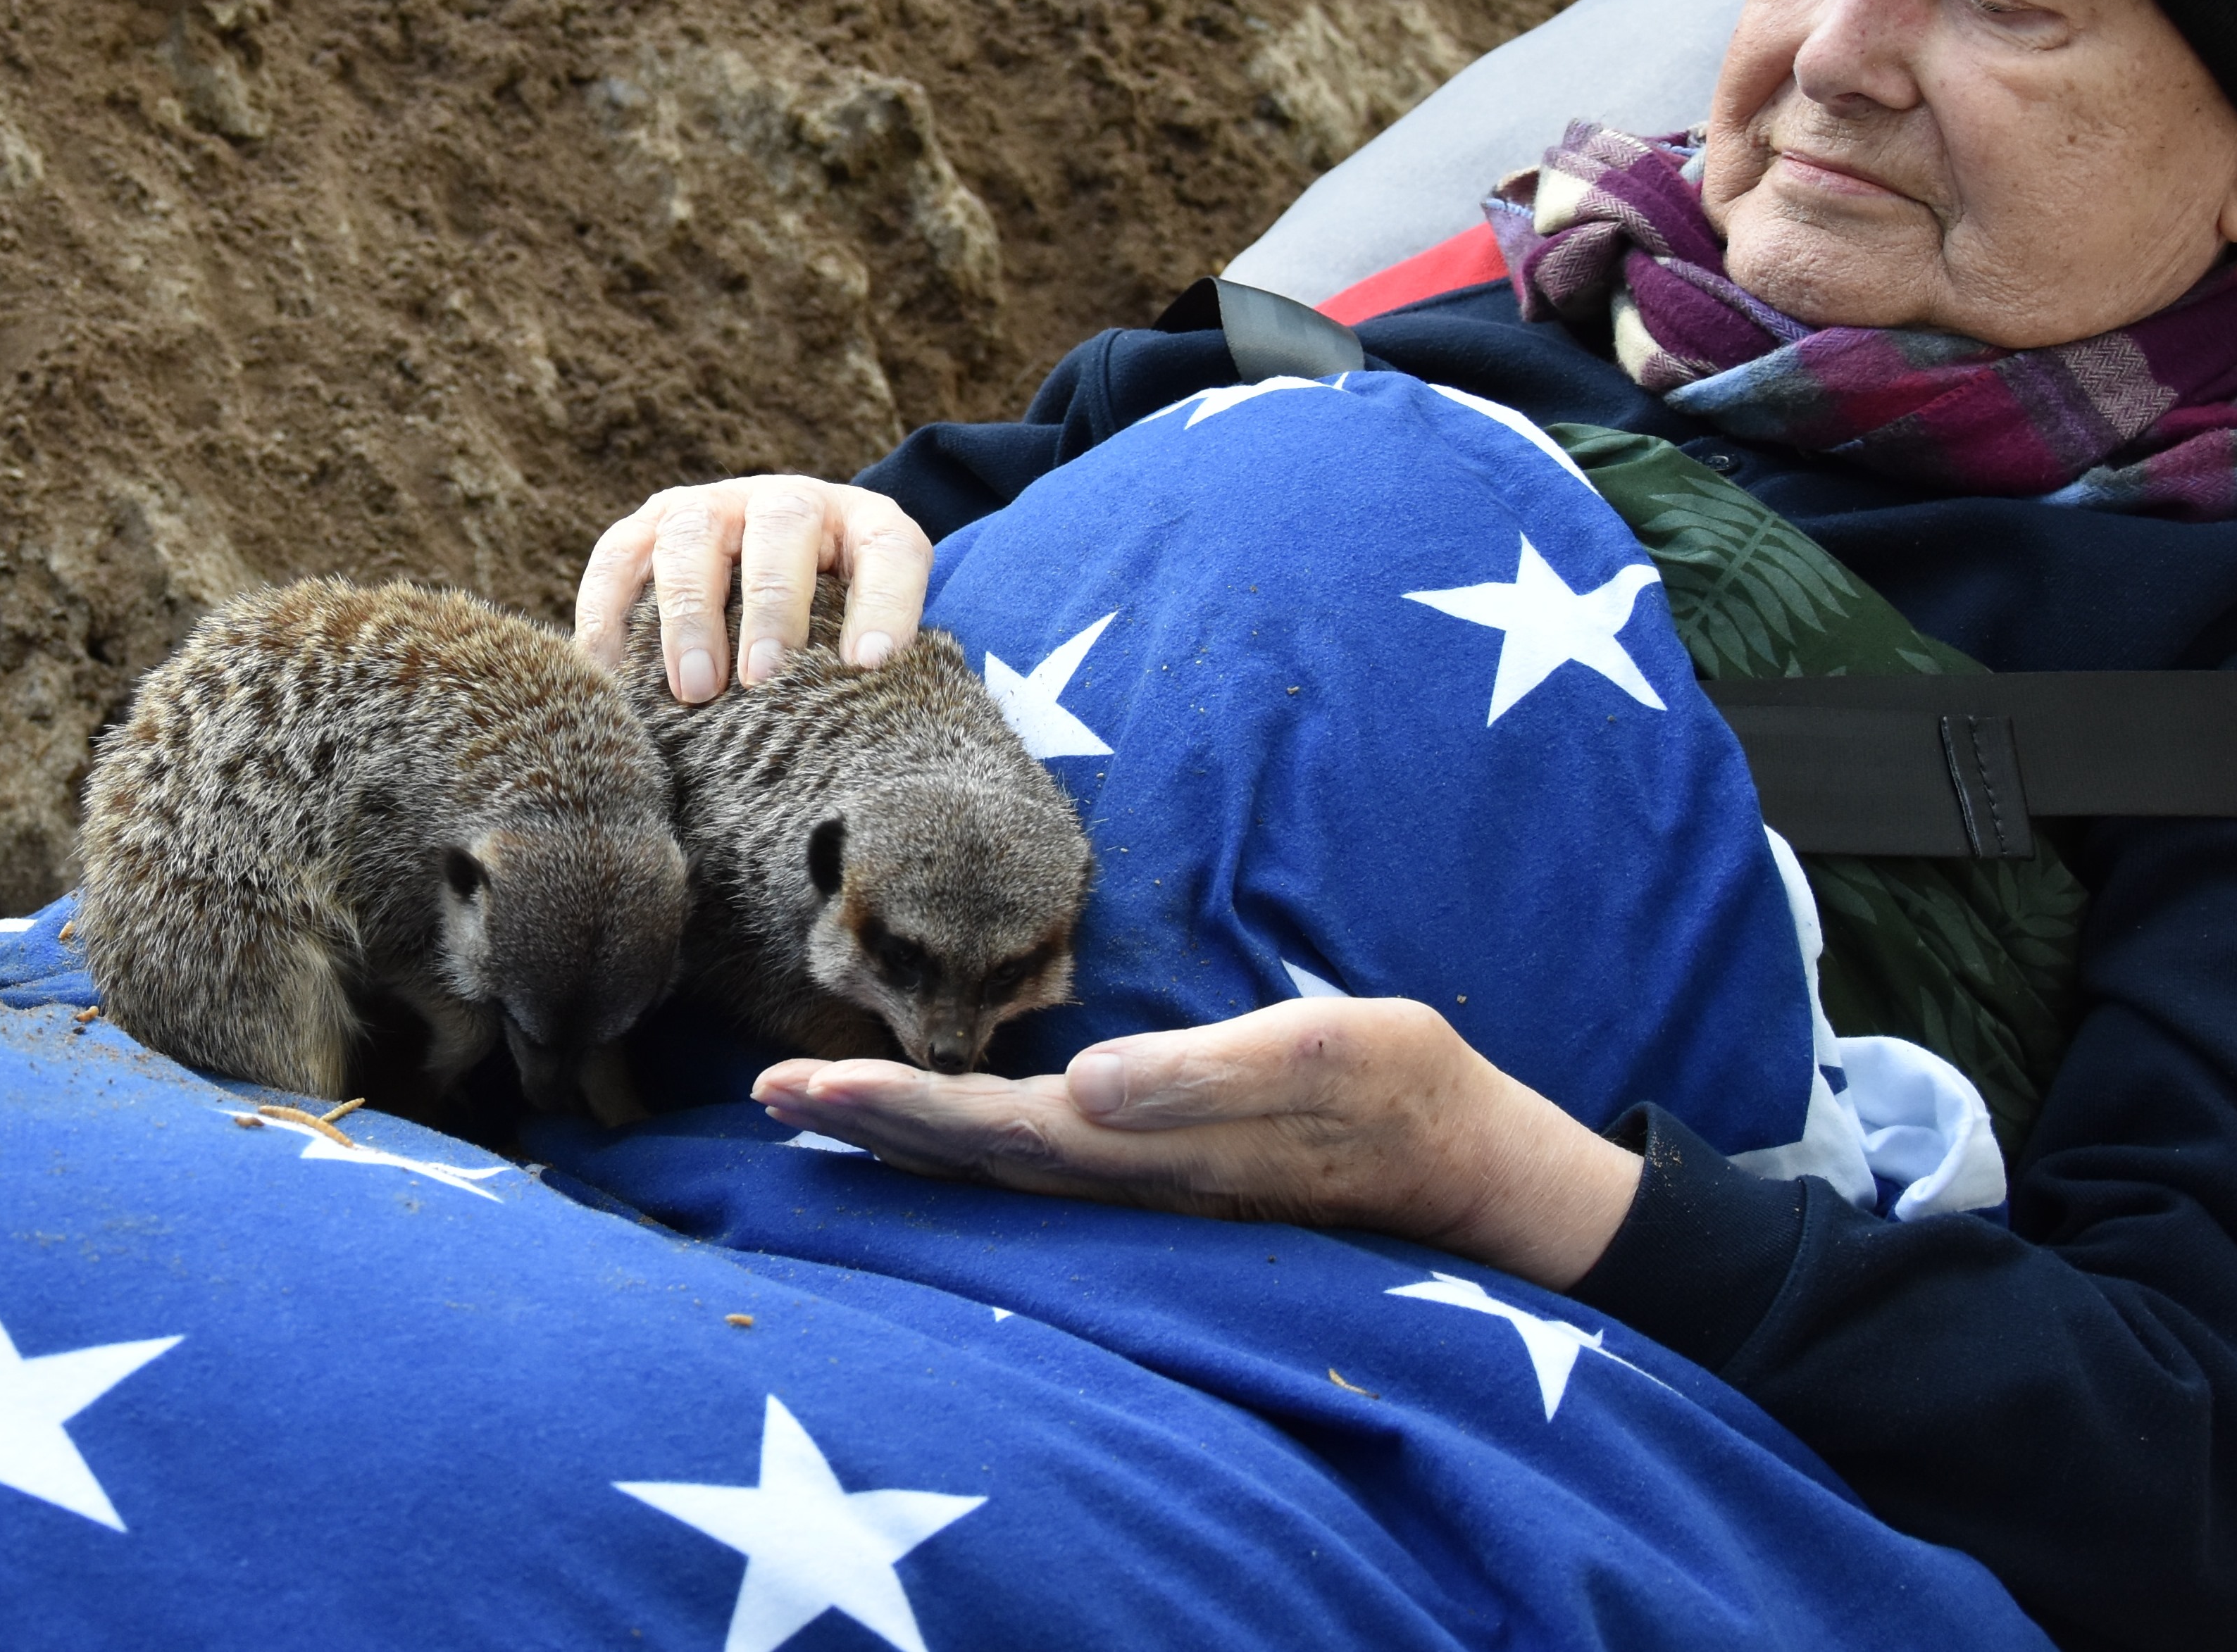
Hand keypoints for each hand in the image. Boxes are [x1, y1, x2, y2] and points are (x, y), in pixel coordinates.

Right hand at [572, 476, 932, 705]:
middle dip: (771, 607)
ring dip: (690, 613)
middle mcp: (787, 502)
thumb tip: (868, 751)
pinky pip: (619, 559)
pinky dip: (610, 615)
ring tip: (694, 690)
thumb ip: (866, 672)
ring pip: (693, 537)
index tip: (869, 666)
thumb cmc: (830, 629)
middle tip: (761, 680)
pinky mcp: (646, 528)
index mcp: (863, 526)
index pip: (888, 550)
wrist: (768, 574)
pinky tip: (613, 677)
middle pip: (782, 530)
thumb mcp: (863, 636)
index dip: (884, 604)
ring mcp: (711, 508)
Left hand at [750, 999, 1643, 1290]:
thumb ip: (1205, 1076)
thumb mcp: (1322, 1056)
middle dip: (863, 1120)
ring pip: (989, 1158)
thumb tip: (1087, 1087)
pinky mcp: (1163, 1169)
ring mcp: (1142, 1180)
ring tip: (810, 1101)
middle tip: (763, 1090)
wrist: (1473, 1167)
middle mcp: (1126, 1174)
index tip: (805, 1084)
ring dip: (898, 1131)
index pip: (988, 1126)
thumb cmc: (1401, 1094)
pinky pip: (1032, 1156)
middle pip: (966, 1151)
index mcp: (1147, 1144)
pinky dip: (962, 1135)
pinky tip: (930, 1121)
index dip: (893, 1106)